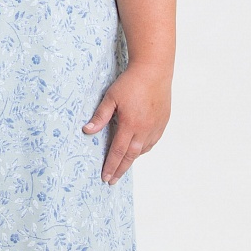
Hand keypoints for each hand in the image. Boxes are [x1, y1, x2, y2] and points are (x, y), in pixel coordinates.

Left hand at [82, 63, 171, 183]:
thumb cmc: (131, 82)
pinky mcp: (163, 122)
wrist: (154, 70)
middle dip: (120, 169)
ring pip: (143, 149)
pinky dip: (144, 149)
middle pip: (131, 156)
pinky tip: (138, 150)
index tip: (105, 177)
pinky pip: (152, 142)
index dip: (111, 166)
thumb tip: (87, 131)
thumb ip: (100, 116)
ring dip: (132, 159)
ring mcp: (155, 126)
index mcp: (130, 124)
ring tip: (122, 165)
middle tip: (112, 180)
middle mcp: (144, 129)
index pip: (118, 151)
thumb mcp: (111, 97)